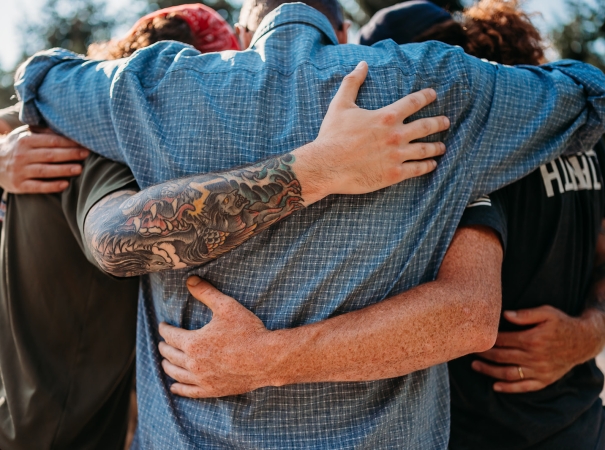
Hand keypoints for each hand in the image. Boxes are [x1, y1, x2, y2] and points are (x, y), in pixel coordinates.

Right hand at [0, 127, 88, 192]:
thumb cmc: (16, 147)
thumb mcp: (25, 135)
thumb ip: (43, 132)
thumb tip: (65, 129)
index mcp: (25, 141)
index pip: (51, 141)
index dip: (69, 143)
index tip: (84, 144)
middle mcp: (21, 155)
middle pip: (50, 155)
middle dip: (70, 154)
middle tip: (86, 154)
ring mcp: (19, 171)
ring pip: (45, 171)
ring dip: (63, 170)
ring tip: (79, 169)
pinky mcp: (18, 185)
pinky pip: (37, 186)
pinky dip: (51, 186)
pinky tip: (65, 185)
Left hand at [158, 276, 275, 397]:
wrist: (266, 358)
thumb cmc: (248, 331)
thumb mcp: (227, 307)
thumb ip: (206, 292)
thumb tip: (190, 280)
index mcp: (193, 343)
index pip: (170, 336)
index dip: (164, 329)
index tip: (163, 326)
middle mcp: (193, 363)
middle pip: (170, 355)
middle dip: (164, 347)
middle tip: (163, 342)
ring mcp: (202, 379)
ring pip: (176, 374)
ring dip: (167, 366)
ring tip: (165, 362)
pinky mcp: (212, 390)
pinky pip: (189, 391)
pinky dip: (179, 389)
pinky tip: (174, 387)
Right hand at [297, 60, 448, 199]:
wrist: (326, 165)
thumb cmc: (332, 135)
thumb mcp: (340, 104)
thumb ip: (352, 82)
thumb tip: (362, 64)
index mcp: (386, 116)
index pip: (414, 102)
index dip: (426, 96)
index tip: (433, 95)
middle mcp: (396, 135)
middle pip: (426, 126)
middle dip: (439, 122)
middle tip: (446, 121)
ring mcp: (397, 155)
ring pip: (425, 149)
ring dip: (436, 147)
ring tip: (442, 146)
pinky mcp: (393, 174)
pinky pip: (417, 169)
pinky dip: (427, 166)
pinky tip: (432, 164)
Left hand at [471, 305, 601, 392]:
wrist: (583, 341)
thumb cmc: (562, 323)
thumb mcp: (547, 312)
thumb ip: (526, 314)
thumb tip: (505, 314)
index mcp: (532, 340)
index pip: (502, 341)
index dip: (487, 340)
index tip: (474, 338)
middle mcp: (534, 357)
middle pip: (501, 357)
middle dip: (483, 354)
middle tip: (469, 351)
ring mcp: (539, 371)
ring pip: (509, 373)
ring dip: (489, 371)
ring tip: (475, 366)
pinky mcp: (544, 380)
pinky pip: (524, 387)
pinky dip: (509, 388)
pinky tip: (495, 386)